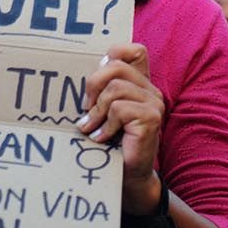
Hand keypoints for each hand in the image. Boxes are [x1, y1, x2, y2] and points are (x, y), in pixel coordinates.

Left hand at [77, 43, 164, 213]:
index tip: (96, 79)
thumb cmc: (111, 143)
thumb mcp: (102, 111)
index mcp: (140, 84)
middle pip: (116, 66)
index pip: (134, 50)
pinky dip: (105, 125)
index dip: (113, 55)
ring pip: (115, 88)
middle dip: (93, 85)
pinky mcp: (151, 118)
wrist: (127, 176)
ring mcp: (154, 103)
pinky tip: (102, 138)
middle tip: (86, 108)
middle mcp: (150, 90)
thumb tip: (74, 72)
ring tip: (91, 127)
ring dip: (97, 110)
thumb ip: (99, 91)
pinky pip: (119, 109)